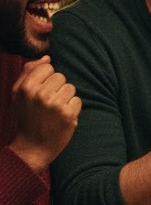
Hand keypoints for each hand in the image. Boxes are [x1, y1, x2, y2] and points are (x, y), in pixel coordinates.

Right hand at [9, 57, 81, 171]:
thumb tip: (47, 58)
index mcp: (26, 87)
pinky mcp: (69, 114)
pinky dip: (72, 108)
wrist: (32, 146)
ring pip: (71, 88)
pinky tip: (62, 117)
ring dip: (65, 98)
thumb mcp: (18, 94)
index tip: (40, 92)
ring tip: (54, 110)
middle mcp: (40, 94)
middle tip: (47, 103)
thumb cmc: (26, 117)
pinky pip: (78, 100)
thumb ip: (29, 73)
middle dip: (56, 88)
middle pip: (61, 76)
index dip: (46, 79)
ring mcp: (55, 104)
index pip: (48, 67)